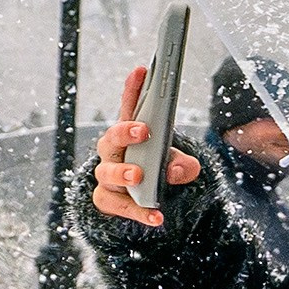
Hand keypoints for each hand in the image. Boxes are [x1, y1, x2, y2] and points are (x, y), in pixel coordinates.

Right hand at [90, 66, 202, 227]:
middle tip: (143, 130)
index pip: (128, 108)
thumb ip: (180, 165)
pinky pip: (118, 206)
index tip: (141, 71)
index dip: (132, 89)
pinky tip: (156, 217)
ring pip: (107, 173)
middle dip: (125, 132)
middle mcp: (113, 153)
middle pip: (110, 138)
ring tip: (139, 176)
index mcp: (129, 135)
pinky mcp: (108, 200)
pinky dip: (138, 212)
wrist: (139, 202)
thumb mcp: (173, 165)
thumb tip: (181, 168)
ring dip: (123, 173)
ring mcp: (108, 176)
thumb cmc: (153, 171)